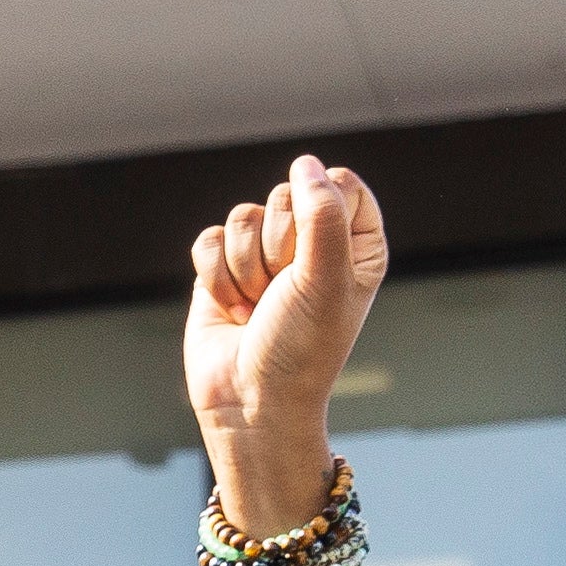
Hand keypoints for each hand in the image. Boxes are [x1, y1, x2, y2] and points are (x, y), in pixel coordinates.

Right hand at [185, 151, 389, 531]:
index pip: (339, 182)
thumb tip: (305, 162)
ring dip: (245, 270)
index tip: (316, 260)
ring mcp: (265, 255)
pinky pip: (210, 239)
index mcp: (355, 242)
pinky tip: (232, 310)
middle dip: (276, 248)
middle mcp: (312, 243)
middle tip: (283, 294)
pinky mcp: (223, 269)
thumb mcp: (325, 278)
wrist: (248, 403)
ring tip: (258, 309)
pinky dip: (216, 277)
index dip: (318, 212)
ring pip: (243, 216)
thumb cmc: (300, 350)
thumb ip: (322, 213)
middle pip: (286, 194)